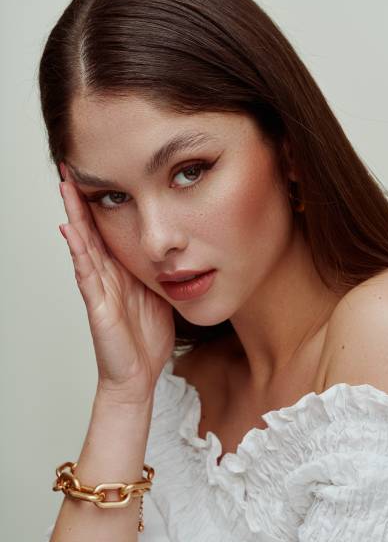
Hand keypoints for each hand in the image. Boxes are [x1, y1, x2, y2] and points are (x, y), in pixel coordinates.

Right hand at [58, 163, 174, 403]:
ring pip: (84, 245)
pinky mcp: (98, 308)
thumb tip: (169, 246)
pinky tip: (70, 232)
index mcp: (122, 271)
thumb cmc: (146, 338)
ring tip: (65, 187)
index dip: (101, 202)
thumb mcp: (157, 293)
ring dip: (74, 215)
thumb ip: (156, 269)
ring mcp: (99, 290)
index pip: (107, 229)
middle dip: (80, 198)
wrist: (139, 375)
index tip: (97, 172)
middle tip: (71, 166)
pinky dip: (78, 253)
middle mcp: (107, 276)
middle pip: (90, 230)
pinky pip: (87, 276)